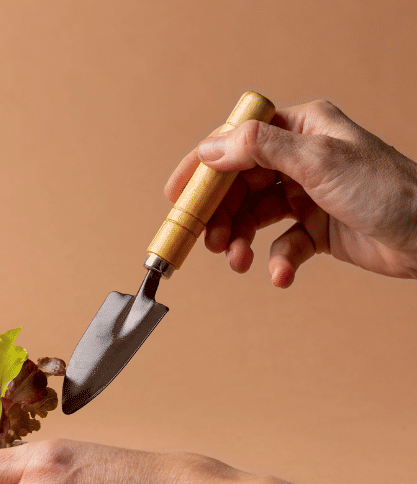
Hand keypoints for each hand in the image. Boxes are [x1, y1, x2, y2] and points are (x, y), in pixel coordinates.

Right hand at [165, 99, 416, 286]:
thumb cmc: (387, 190)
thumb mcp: (318, 160)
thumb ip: (258, 149)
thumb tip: (210, 148)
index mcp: (301, 128)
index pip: (237, 141)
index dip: (202, 167)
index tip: (177, 195)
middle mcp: (301, 157)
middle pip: (239, 184)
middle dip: (220, 215)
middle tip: (207, 241)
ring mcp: (307, 194)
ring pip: (254, 216)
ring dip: (241, 240)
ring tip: (237, 261)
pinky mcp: (316, 229)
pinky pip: (280, 244)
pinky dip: (275, 261)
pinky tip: (281, 274)